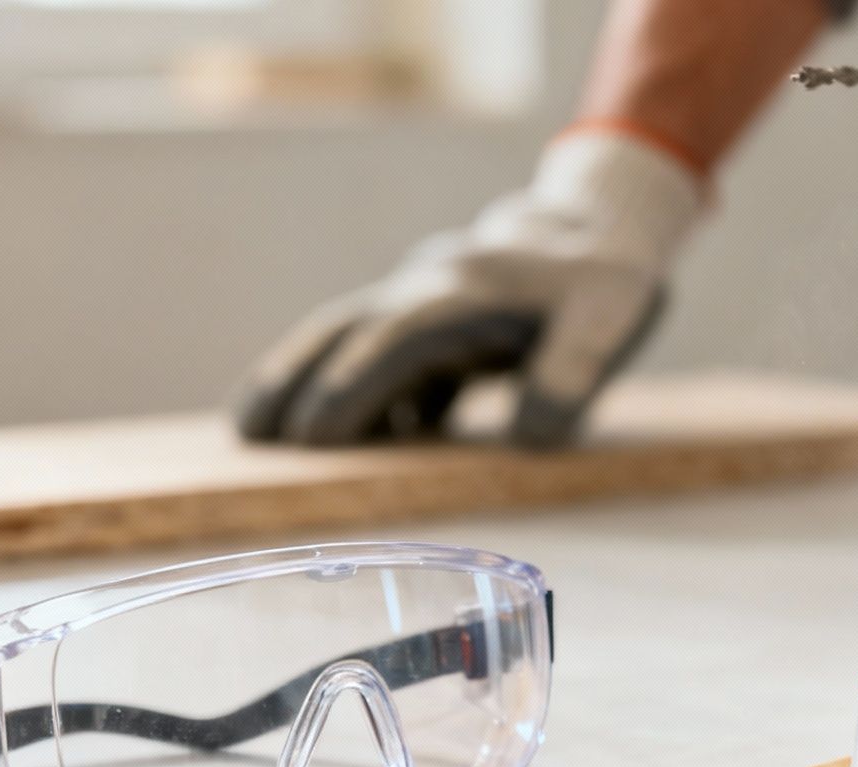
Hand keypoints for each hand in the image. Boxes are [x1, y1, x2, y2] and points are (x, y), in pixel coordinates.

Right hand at [239, 131, 703, 448]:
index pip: (394, 338)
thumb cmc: (606, 279)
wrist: (604, 229)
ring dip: (305, 385)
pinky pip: (379, 362)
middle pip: (344, 331)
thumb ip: (571, 376)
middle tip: (247, 437)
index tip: (313, 436)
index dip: (353, 386)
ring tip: (258, 439)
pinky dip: (354, 397)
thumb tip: (526, 439)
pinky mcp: (434, 329)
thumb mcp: (610, 320)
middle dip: (292, 379)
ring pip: (349, 343)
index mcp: (466, 291)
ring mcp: (425, 307)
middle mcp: (429, 293)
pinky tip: (350, 446)